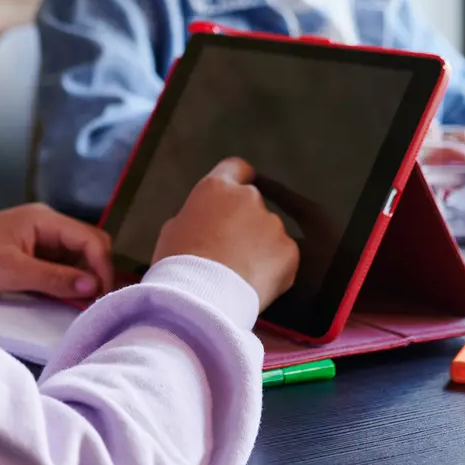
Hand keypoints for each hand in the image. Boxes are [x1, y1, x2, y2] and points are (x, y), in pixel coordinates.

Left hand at [0, 203, 114, 300]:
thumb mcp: (12, 272)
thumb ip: (55, 278)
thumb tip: (93, 286)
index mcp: (44, 219)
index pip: (90, 239)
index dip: (102, 267)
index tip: (102, 296)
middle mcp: (45, 224)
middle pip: (88, 245)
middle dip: (97, 272)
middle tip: (96, 302)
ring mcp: (38, 237)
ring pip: (76, 256)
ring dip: (82, 278)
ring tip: (83, 304)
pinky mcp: (30, 252)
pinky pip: (60, 264)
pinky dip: (67, 280)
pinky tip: (67, 297)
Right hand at [153, 158, 299, 309]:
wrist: (201, 297)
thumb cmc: (177, 262)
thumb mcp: (174, 228)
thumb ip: (198, 216)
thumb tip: (206, 222)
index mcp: (216, 188)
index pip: (236, 168)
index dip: (236, 180)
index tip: (234, 196)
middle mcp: (249, 198)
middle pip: (252, 203)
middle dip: (245, 221)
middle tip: (230, 249)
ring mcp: (272, 224)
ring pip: (268, 231)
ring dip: (259, 246)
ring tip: (240, 272)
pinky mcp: (289, 251)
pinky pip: (282, 256)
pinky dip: (272, 268)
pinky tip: (254, 283)